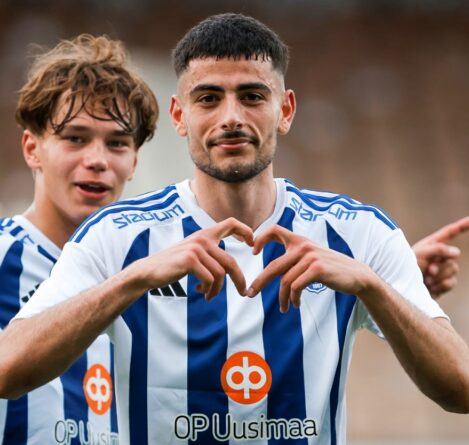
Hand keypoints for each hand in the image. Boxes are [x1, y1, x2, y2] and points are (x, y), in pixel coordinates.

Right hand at [132, 217, 253, 299]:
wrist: (148, 271)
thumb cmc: (172, 265)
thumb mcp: (193, 253)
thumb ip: (210, 253)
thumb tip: (231, 269)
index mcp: (205, 235)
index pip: (231, 223)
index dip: (246, 231)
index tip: (252, 244)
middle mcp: (202, 239)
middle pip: (231, 262)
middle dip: (239, 280)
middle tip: (243, 293)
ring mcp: (196, 249)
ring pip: (220, 274)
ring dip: (216, 290)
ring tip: (208, 295)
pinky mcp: (190, 260)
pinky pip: (210, 279)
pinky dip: (208, 290)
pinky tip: (199, 291)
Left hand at [246, 225, 373, 311]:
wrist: (357, 275)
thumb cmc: (331, 269)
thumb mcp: (311, 258)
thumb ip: (294, 258)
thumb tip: (272, 272)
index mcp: (300, 240)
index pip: (275, 230)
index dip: (261, 238)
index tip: (253, 251)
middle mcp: (303, 246)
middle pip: (274, 266)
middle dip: (259, 282)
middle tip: (249, 294)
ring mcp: (310, 257)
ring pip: (285, 281)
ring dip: (283, 298)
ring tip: (284, 308)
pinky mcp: (317, 269)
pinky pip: (296, 287)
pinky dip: (293, 299)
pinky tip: (295, 305)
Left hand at [412, 217, 468, 297]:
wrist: (401, 287)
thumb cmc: (406, 267)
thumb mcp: (420, 253)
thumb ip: (438, 249)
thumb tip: (456, 252)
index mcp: (432, 244)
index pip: (450, 232)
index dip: (462, 225)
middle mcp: (438, 256)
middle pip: (453, 256)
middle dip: (440, 264)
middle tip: (427, 270)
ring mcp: (442, 270)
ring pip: (453, 270)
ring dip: (438, 276)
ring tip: (425, 279)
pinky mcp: (442, 283)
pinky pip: (451, 283)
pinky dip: (441, 285)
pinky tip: (430, 287)